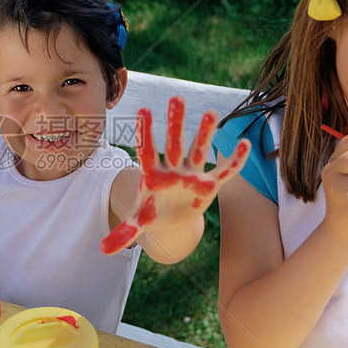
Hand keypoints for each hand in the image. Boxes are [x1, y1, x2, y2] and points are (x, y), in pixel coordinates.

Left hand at [101, 96, 249, 255]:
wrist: (172, 217)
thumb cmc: (153, 212)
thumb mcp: (139, 222)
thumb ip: (124, 233)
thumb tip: (103, 250)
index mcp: (152, 175)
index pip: (147, 150)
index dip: (145, 132)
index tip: (142, 110)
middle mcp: (172, 169)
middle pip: (174, 143)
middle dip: (175, 123)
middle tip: (176, 98)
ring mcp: (192, 174)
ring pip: (199, 150)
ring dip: (205, 133)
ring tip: (210, 112)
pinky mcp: (209, 185)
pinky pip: (224, 171)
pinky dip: (234, 161)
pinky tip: (245, 145)